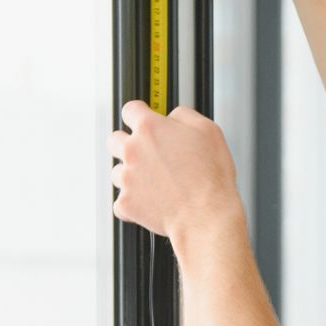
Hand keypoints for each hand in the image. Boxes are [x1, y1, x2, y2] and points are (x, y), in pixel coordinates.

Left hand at [109, 101, 243, 245]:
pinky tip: (151, 202)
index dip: (138, 115)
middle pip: (115, 140)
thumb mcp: (208, 130)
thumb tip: (173, 116)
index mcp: (150, 128)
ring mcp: (127, 178)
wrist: (205, 214)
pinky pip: (121, 202)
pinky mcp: (126, 203)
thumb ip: (183, 115)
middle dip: (128, 145)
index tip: (142, 120)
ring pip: (117, 171)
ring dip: (131, 175)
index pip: (130, 110)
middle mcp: (133, 150)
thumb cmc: (210, 177)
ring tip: (155, 183)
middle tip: (147, 155)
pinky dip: (133, 203)